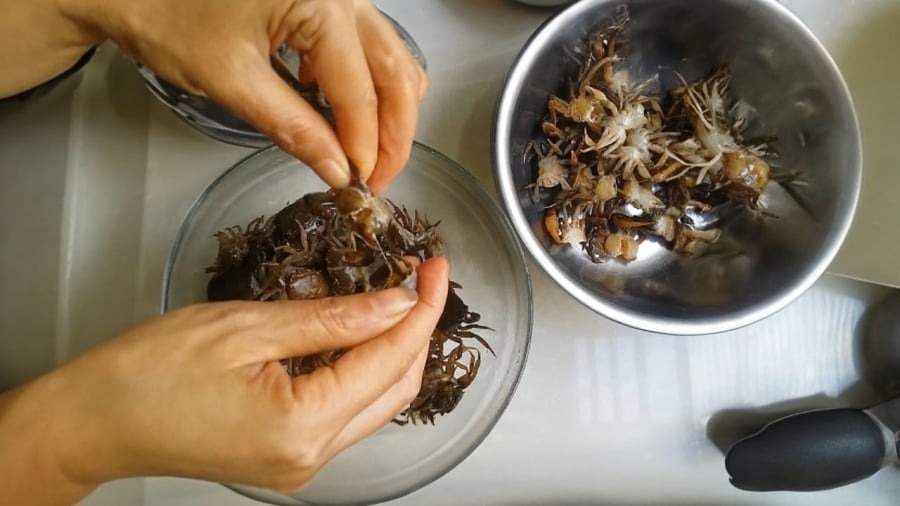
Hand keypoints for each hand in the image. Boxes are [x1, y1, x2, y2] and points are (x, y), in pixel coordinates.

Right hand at [0, 258, 448, 503]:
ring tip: (400, 300)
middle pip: (396, 390)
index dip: (421, 311)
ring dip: (395, 352)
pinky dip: (364, 373)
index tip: (434, 269)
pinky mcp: (288, 457)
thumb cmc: (148, 372)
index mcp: (300, 427)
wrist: (94, 422)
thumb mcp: (246, 327)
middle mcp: (310, 457)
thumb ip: (331, 317)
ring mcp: (300, 464)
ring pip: (377, 405)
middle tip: (424, 278)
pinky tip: (362, 335)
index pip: (390, 362)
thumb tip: (395, 303)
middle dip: (417, 331)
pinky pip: (347, 414)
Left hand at [68, 0, 428, 190]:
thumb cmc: (169, 20)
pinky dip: (369, 84)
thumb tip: (338, 171)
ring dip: (390, 110)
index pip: (359, 89)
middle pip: (396, 71)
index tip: (359, 185)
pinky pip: (372, 46)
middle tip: (378, 179)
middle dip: (394, 133)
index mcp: (321, 0)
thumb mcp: (232, 81)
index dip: (364, 145)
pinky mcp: (330, 1)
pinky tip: (340, 111)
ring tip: (366, 153)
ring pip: (393, 58)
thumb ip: (294, 127)